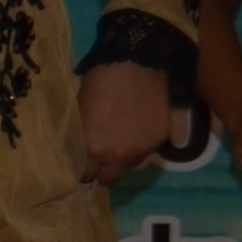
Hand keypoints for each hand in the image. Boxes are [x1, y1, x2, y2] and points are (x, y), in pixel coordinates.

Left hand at [74, 61, 183, 187]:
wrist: (135, 62)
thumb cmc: (99, 81)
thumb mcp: (80, 112)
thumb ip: (81, 137)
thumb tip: (81, 150)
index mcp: (93, 148)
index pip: (85, 176)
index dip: (84, 168)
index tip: (84, 161)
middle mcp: (119, 155)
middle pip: (109, 179)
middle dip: (103, 170)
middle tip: (101, 156)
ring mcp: (143, 148)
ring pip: (131, 165)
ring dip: (124, 157)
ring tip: (122, 139)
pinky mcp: (161, 138)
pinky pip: (149, 151)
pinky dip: (143, 143)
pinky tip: (139, 127)